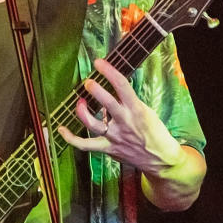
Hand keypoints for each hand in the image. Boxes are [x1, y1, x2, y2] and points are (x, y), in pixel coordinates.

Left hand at [57, 58, 185, 173]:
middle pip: (107, 103)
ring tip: (79, 102)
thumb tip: (113, 86)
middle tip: (88, 82)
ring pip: (93, 124)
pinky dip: (71, 138)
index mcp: (136, 110)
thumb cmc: (154, 132)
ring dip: (82, 111)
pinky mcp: (108, 148)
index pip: (122, 86)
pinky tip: (61, 129)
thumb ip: (129, 101)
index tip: (99, 63)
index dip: (109, 72)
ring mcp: (115, 136)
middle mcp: (124, 122)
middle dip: (95, 90)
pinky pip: (85, 145)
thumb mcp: (147, 111)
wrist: (160, 159)